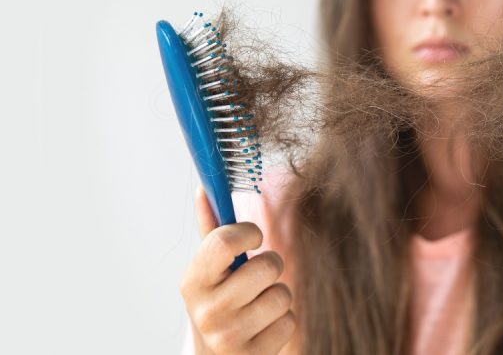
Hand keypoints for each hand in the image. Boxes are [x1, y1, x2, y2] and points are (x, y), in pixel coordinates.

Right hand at [179, 187, 295, 354]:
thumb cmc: (218, 300)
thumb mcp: (209, 270)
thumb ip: (212, 230)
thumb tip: (205, 187)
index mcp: (192, 281)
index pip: (222, 241)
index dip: (247, 232)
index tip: (253, 236)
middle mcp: (207, 310)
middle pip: (266, 266)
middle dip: (272, 264)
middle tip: (259, 275)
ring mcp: (228, 337)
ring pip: (282, 294)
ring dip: (278, 294)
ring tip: (260, 302)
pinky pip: (289, 321)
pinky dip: (283, 321)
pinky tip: (264, 326)